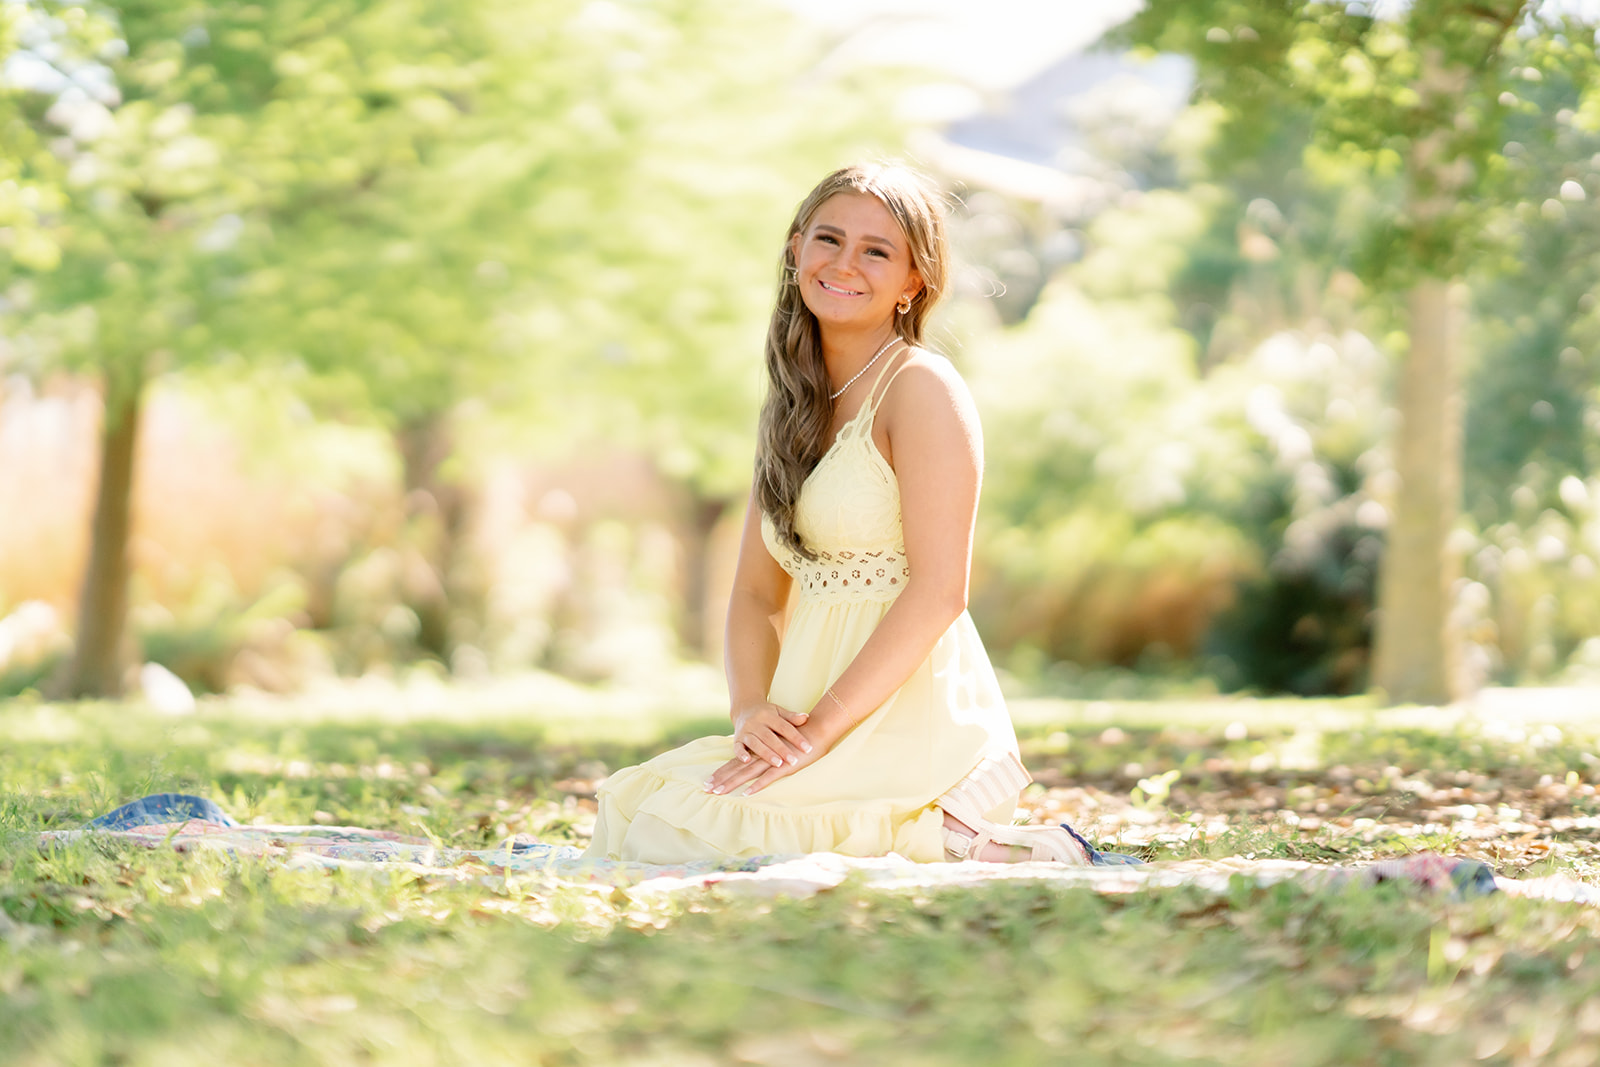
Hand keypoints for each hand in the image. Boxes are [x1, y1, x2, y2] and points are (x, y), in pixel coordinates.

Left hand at [705, 730, 823, 796]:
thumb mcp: (779, 747)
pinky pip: (768, 778)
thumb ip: (769, 754)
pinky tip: (746, 794)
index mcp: (758, 752)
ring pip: (747, 774)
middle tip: (706, 789)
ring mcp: (771, 761)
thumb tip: (758, 762)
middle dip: (721, 780)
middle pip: (736, 770)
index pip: (735, 763)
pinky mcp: (784, 766)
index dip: (722, 772)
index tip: (708, 782)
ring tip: (718, 792)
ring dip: (732, 783)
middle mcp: (760, 756)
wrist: (815, 730)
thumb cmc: (798, 740)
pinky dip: (757, 785)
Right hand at [730, 700, 812, 770]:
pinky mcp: (737, 739)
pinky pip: (737, 747)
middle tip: (793, 760)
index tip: (807, 748)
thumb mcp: (779, 712)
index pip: (784, 727)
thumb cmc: (766, 713)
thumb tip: (806, 718)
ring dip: (766, 754)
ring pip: (755, 743)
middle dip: (782, 749)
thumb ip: (792, 717)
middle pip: (770, 737)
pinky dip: (741, 754)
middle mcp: (755, 722)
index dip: (796, 738)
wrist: (744, 709)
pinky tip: (748, 761)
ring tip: (778, 764)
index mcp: (768, 715)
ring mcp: (745, 731)